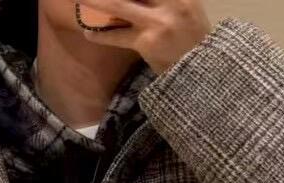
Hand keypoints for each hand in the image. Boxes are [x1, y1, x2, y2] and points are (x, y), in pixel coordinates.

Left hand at [78, 0, 213, 75]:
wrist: (203, 74)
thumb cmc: (195, 41)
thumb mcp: (188, 9)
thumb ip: (166, 0)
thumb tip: (140, 0)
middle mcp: (172, 1)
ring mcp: (158, 21)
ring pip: (119, 5)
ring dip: (96, 2)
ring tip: (80, 0)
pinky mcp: (148, 42)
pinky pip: (118, 36)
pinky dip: (102, 35)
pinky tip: (89, 33)